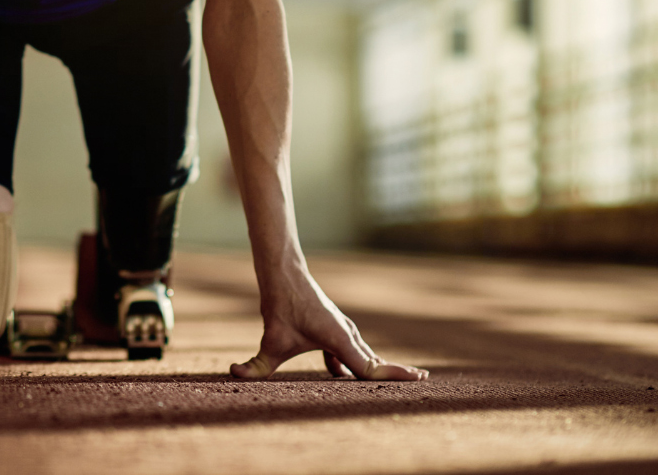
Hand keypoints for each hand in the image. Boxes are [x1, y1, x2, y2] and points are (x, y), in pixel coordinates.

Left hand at [230, 268, 426, 381]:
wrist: (284, 275)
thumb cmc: (280, 307)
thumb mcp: (270, 341)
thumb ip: (255, 365)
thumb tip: (233, 373)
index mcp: (340, 340)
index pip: (370, 367)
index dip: (394, 376)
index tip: (419, 379)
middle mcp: (347, 334)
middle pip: (374, 361)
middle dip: (396, 373)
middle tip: (423, 381)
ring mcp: (342, 330)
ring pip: (364, 355)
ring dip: (378, 367)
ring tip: (402, 377)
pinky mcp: (333, 328)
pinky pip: (350, 350)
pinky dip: (354, 363)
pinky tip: (343, 375)